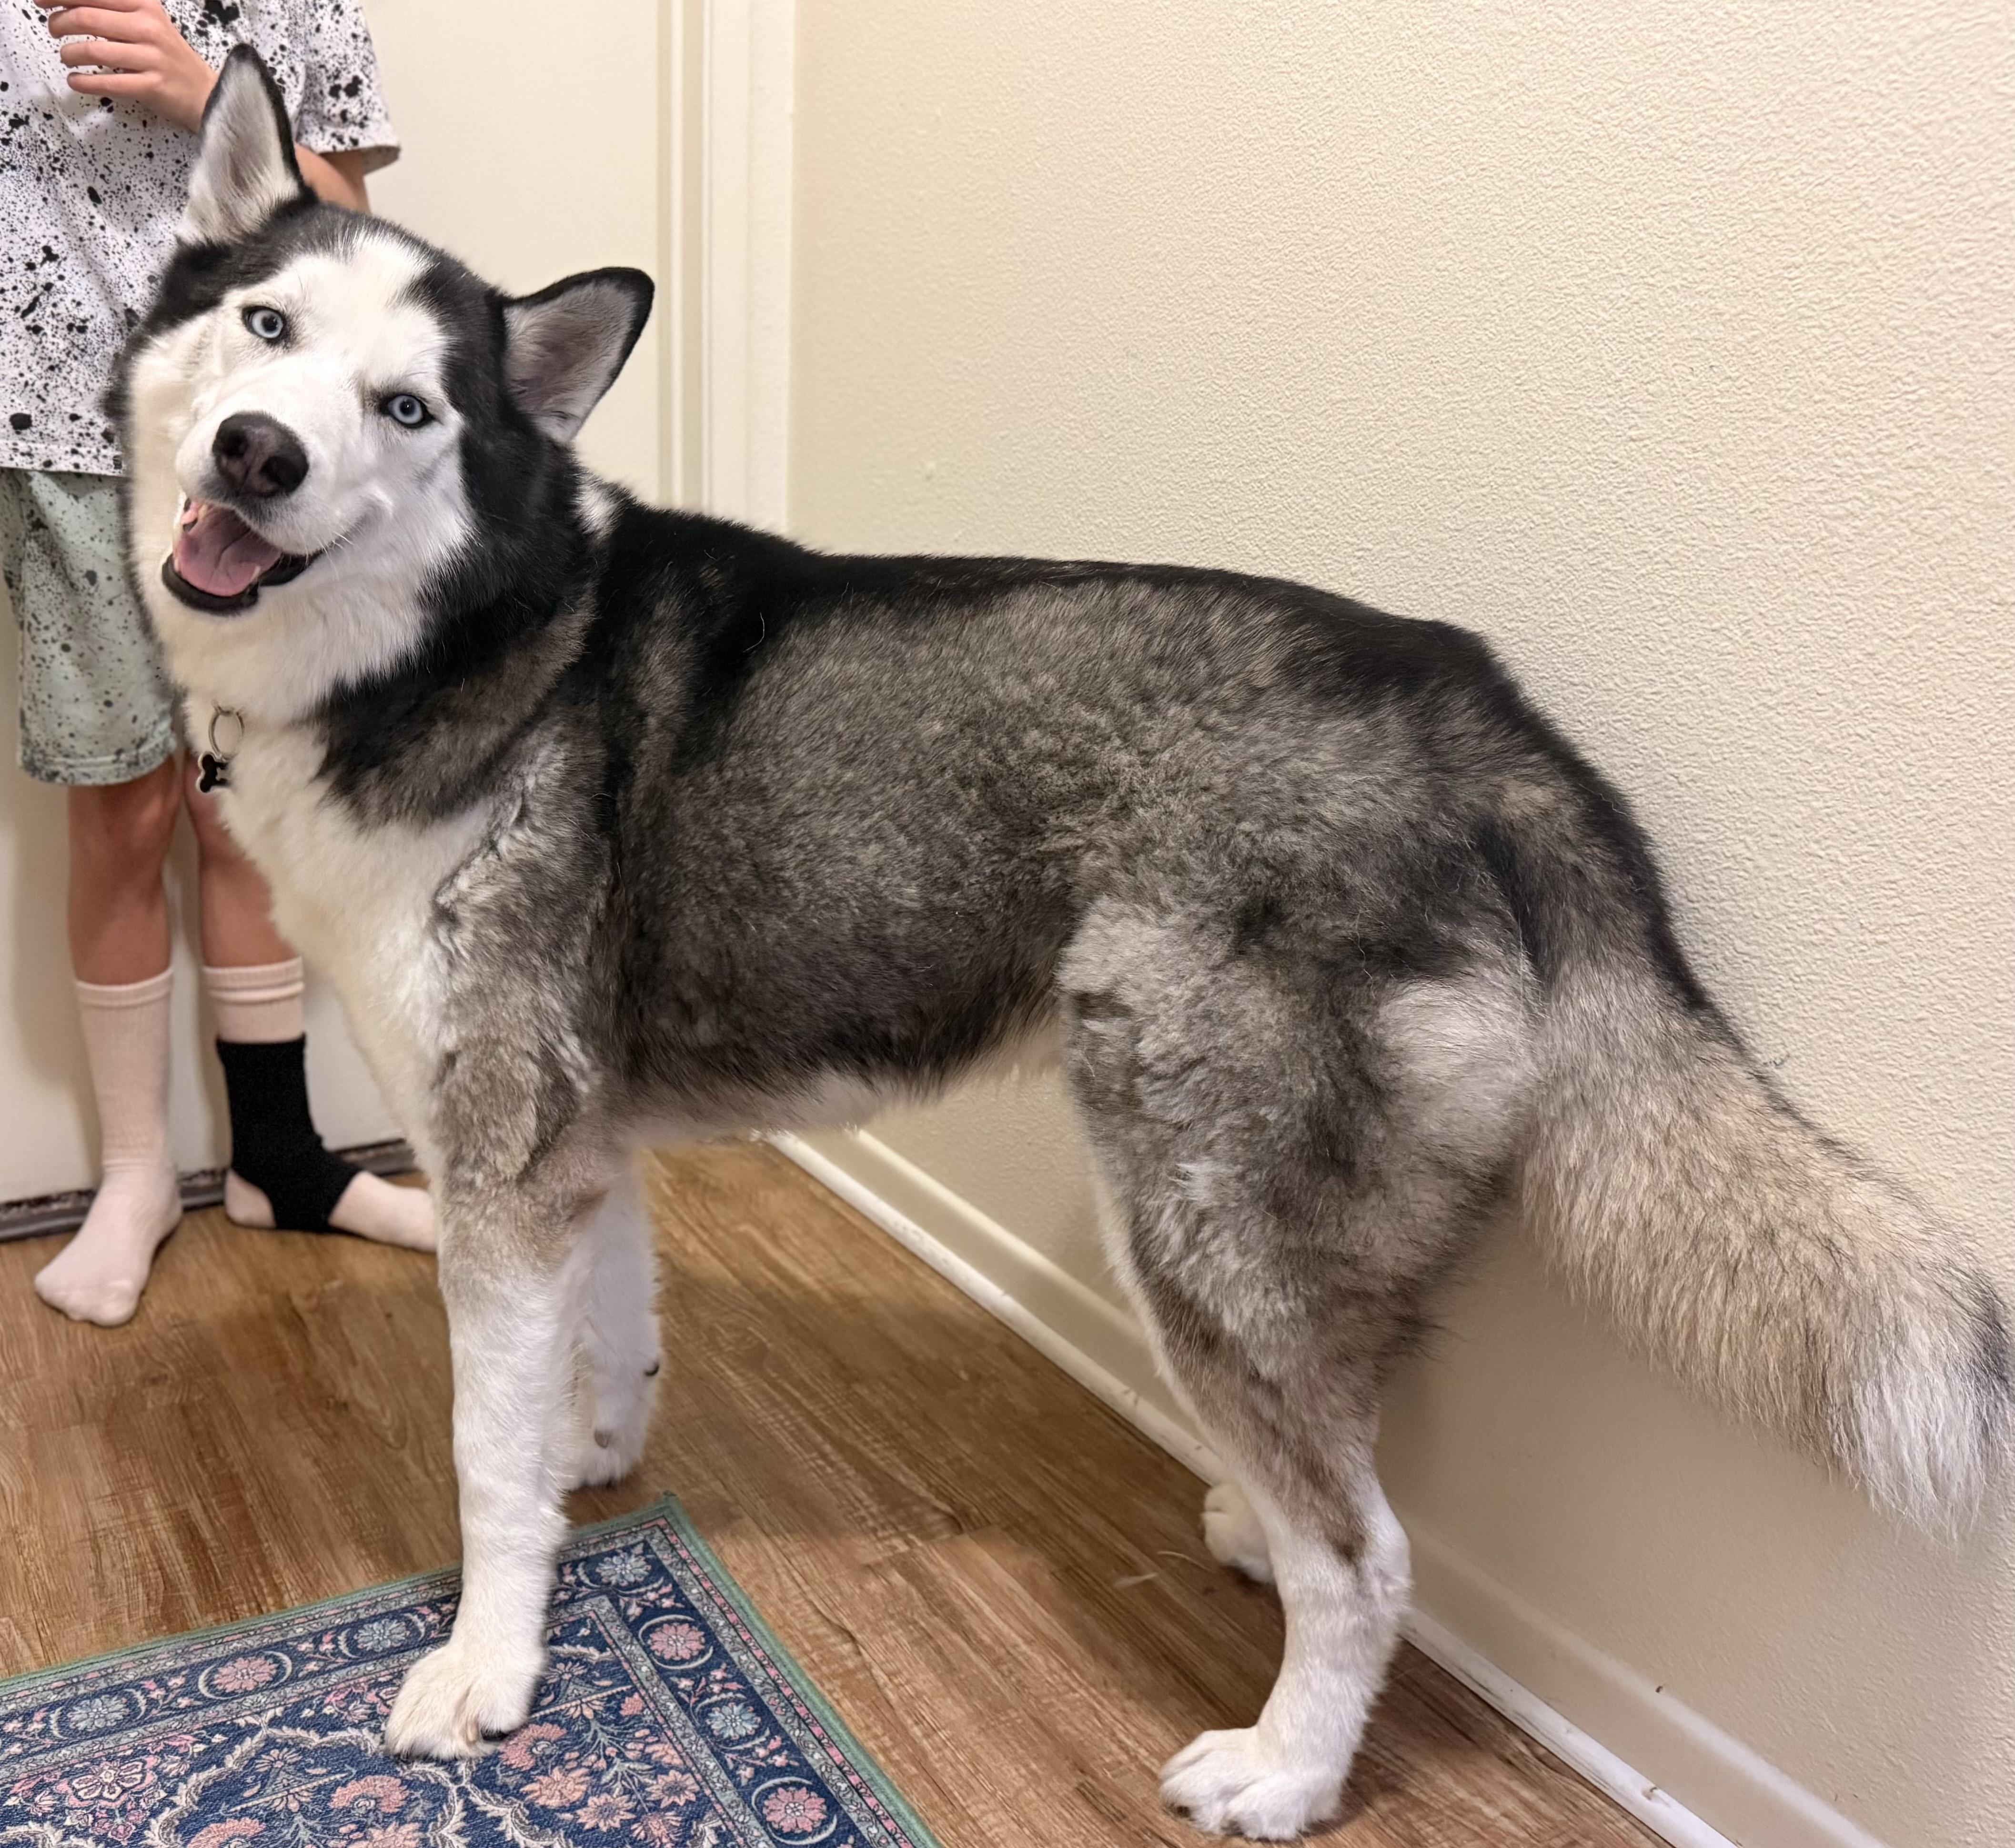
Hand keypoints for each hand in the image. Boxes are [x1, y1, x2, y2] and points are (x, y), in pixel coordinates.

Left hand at [36, 0, 218, 133]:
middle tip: (54, 29)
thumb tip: (68, 3)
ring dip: (69, 54)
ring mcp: (151, 57)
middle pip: (86, 17)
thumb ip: (113, 9)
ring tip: (67, 57)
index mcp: (144, 5)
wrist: (206, 93)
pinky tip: (75, 80)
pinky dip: (82, 82)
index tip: (40, 0)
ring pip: (92, 49)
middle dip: (59, 23)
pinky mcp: (151, 86)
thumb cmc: (169, 58)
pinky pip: (106, 82)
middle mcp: (148, 27)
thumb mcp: (146, 21)